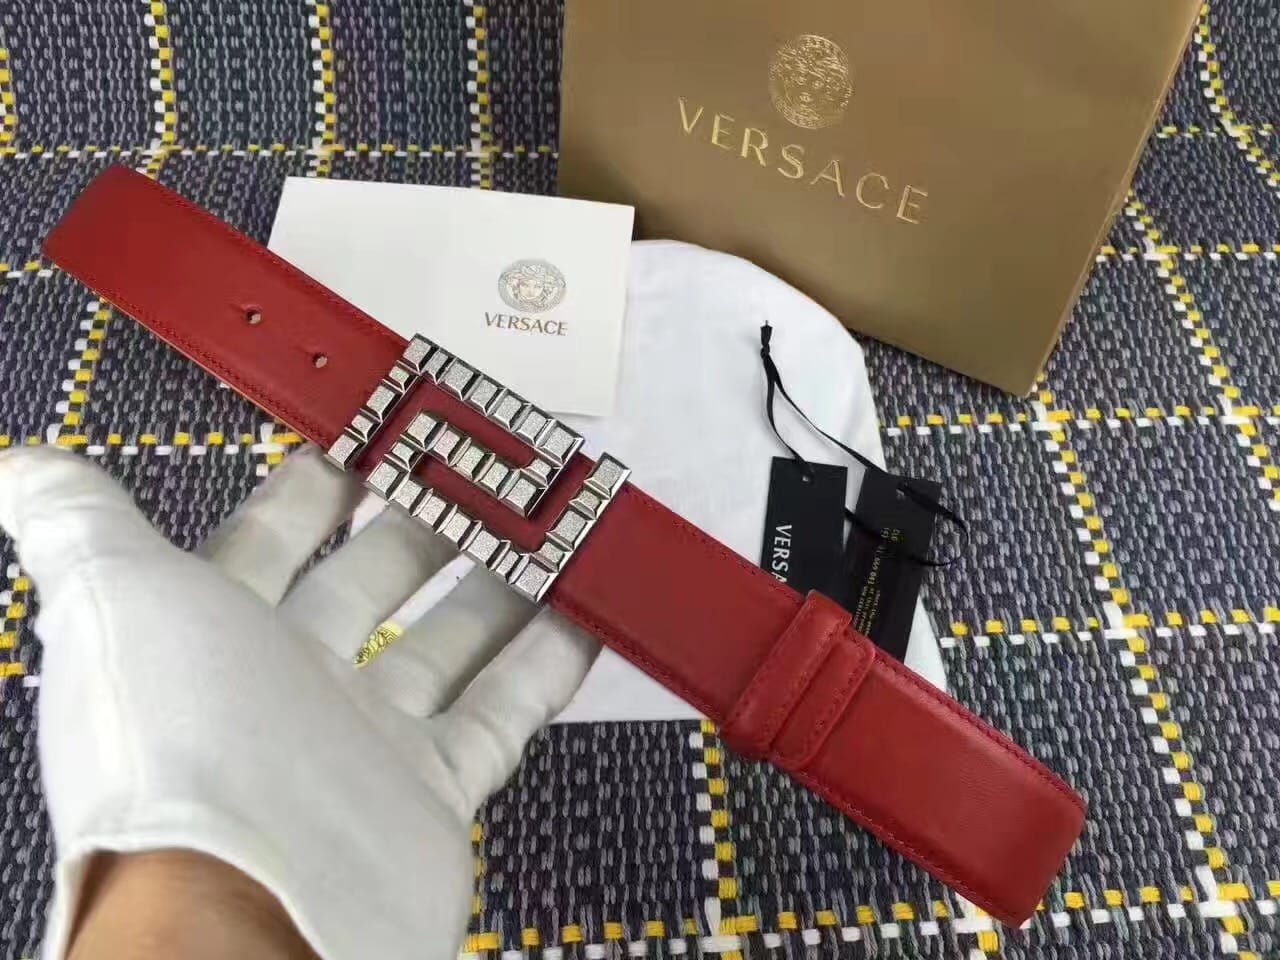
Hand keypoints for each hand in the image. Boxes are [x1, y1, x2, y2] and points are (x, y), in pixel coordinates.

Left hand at [0, 445, 597, 959]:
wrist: (240, 910)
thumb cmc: (172, 741)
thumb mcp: (114, 596)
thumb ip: (75, 522)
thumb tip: (22, 467)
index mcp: (217, 629)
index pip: (276, 536)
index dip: (321, 481)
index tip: (376, 432)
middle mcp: (291, 683)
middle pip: (375, 583)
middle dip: (426, 525)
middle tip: (485, 474)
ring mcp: (365, 740)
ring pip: (447, 645)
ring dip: (497, 588)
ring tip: (548, 534)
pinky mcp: (431, 793)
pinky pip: (500, 715)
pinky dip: (543, 668)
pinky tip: (581, 621)